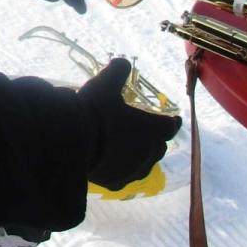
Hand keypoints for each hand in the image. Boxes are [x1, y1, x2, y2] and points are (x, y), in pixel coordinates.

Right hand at [79, 58, 181, 190]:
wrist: (73, 144)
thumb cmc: (95, 112)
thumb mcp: (105, 84)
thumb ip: (118, 71)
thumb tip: (123, 63)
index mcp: (151, 129)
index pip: (170, 126)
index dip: (172, 122)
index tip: (174, 119)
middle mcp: (148, 153)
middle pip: (159, 147)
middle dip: (156, 139)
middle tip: (148, 132)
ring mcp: (133, 171)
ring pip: (145, 165)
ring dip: (142, 156)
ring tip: (132, 149)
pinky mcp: (117, 183)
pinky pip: (126, 176)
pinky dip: (124, 169)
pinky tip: (114, 164)